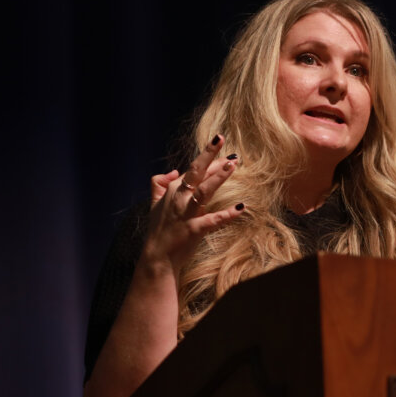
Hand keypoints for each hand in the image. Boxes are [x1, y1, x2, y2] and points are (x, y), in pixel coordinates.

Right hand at [141, 135, 244, 276]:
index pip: (193, 170)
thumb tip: (173, 171)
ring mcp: (186, 214)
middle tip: (222, 140)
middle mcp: (179, 198)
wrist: (156, 257)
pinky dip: (226, 215)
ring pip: (203, 191)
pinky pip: (212, 220)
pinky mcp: (194, 230)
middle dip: (208, 156)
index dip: (209, 158)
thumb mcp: (155, 203)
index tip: (223, 147)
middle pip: (195, 172)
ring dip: (217, 178)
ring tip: (232, 165)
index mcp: (173, 191)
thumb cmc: (159, 229)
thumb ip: (159, 184)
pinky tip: (240, 207)